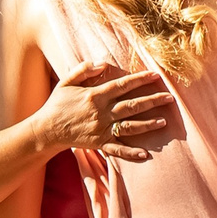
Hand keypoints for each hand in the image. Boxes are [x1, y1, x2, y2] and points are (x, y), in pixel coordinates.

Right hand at [37, 62, 176, 162]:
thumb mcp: (66, 82)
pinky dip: (131, 152)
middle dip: (152, 100)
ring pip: (129, 126)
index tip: (156, 75)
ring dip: (148, 124)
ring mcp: (101, 129)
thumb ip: (83, 70)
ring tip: (164, 121)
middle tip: (170, 98)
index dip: (140, 80)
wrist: (47, 130)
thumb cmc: (57, 104)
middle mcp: (101, 113)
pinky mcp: (99, 143)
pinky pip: (117, 149)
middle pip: (132, 106)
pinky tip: (145, 154)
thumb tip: (102, 63)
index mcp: (95, 96)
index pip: (123, 85)